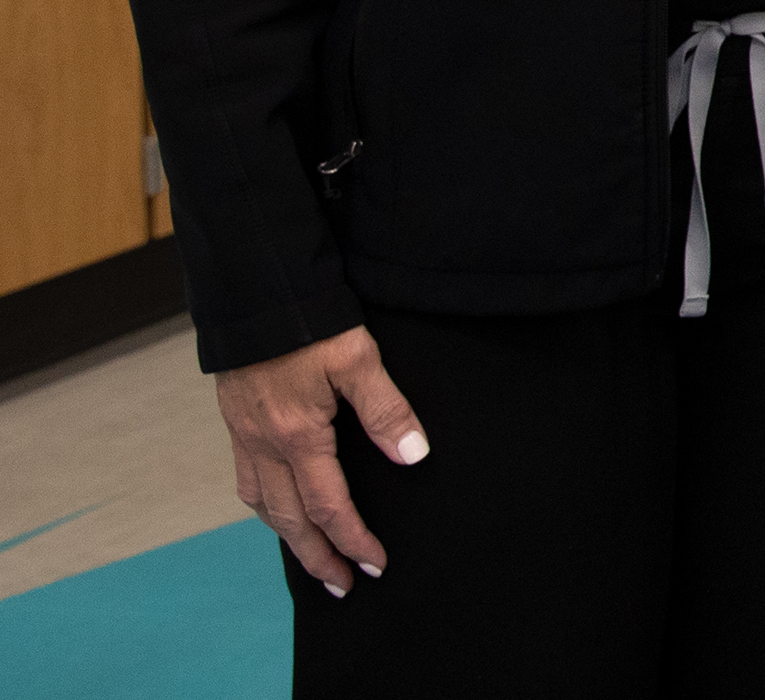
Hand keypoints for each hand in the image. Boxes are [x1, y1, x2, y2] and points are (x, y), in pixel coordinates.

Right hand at [216, 325, 427, 595]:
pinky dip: (266, 505)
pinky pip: (247, 480)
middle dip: (317, 557)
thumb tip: (413, 456)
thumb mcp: (358, 359)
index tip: (374, 565)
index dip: (352, 539)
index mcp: (297, 435)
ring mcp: (244, 435)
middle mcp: (263, 444)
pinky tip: (279, 506)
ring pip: (263, 504)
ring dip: (287, 537)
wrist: (255, 291)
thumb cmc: (310, 320)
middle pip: (289, 520)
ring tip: (311, 557)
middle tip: (341, 587)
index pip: (328, 506)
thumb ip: (386, 410)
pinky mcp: (236, 421)